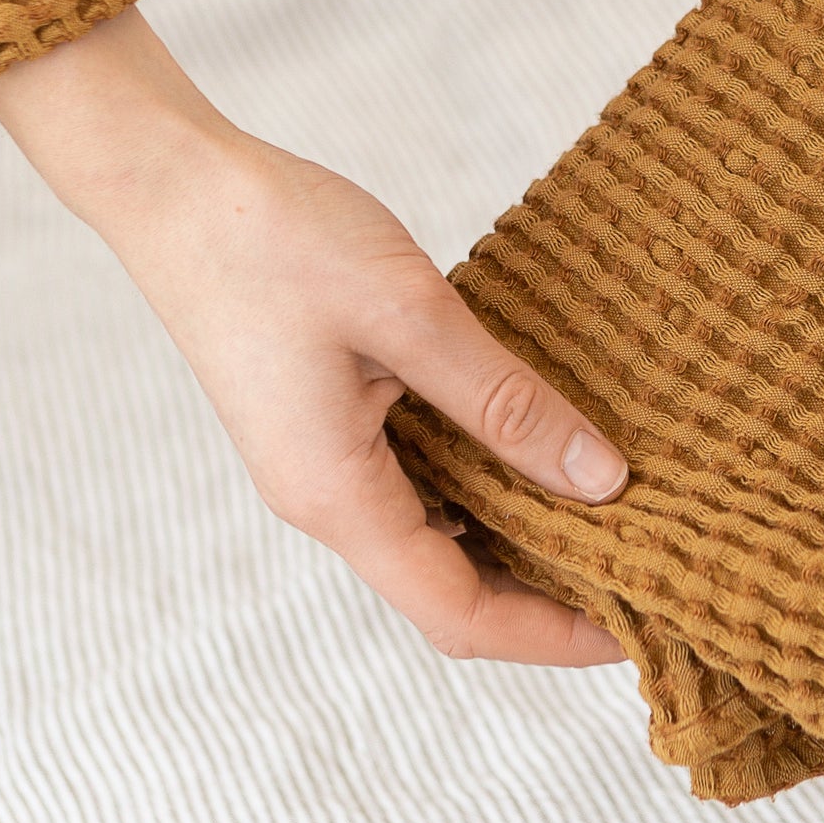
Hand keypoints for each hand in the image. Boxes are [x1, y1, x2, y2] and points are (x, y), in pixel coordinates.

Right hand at [0, 10, 625, 666]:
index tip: (642, 625)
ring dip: (520, 535)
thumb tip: (602, 480)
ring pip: (437, 535)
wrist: (172, 187)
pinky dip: (485, 480)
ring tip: (615, 514)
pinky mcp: (322, 422)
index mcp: (338, 496)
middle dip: (549, 595)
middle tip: (652, 569)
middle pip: (452, 589)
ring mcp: (319, 463)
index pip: (461, 613)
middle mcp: (325, 499)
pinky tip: (540, 444)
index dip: (554, 634)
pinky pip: (416, 481)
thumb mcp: (410, 313)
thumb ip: (505, 402)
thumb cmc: (275, 239)